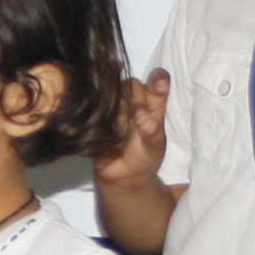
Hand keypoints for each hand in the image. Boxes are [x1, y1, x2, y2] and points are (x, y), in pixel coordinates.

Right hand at [94, 71, 169, 190]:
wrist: (122, 175)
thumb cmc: (144, 157)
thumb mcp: (153, 148)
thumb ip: (152, 133)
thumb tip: (143, 117)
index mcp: (153, 104)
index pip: (157, 83)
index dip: (158, 79)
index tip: (159, 84)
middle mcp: (134, 100)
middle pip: (132, 85)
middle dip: (136, 98)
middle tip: (138, 116)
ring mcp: (115, 107)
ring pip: (112, 93)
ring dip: (117, 105)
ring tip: (121, 125)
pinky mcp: (98, 115)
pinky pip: (95, 107)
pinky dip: (99, 113)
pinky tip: (104, 126)